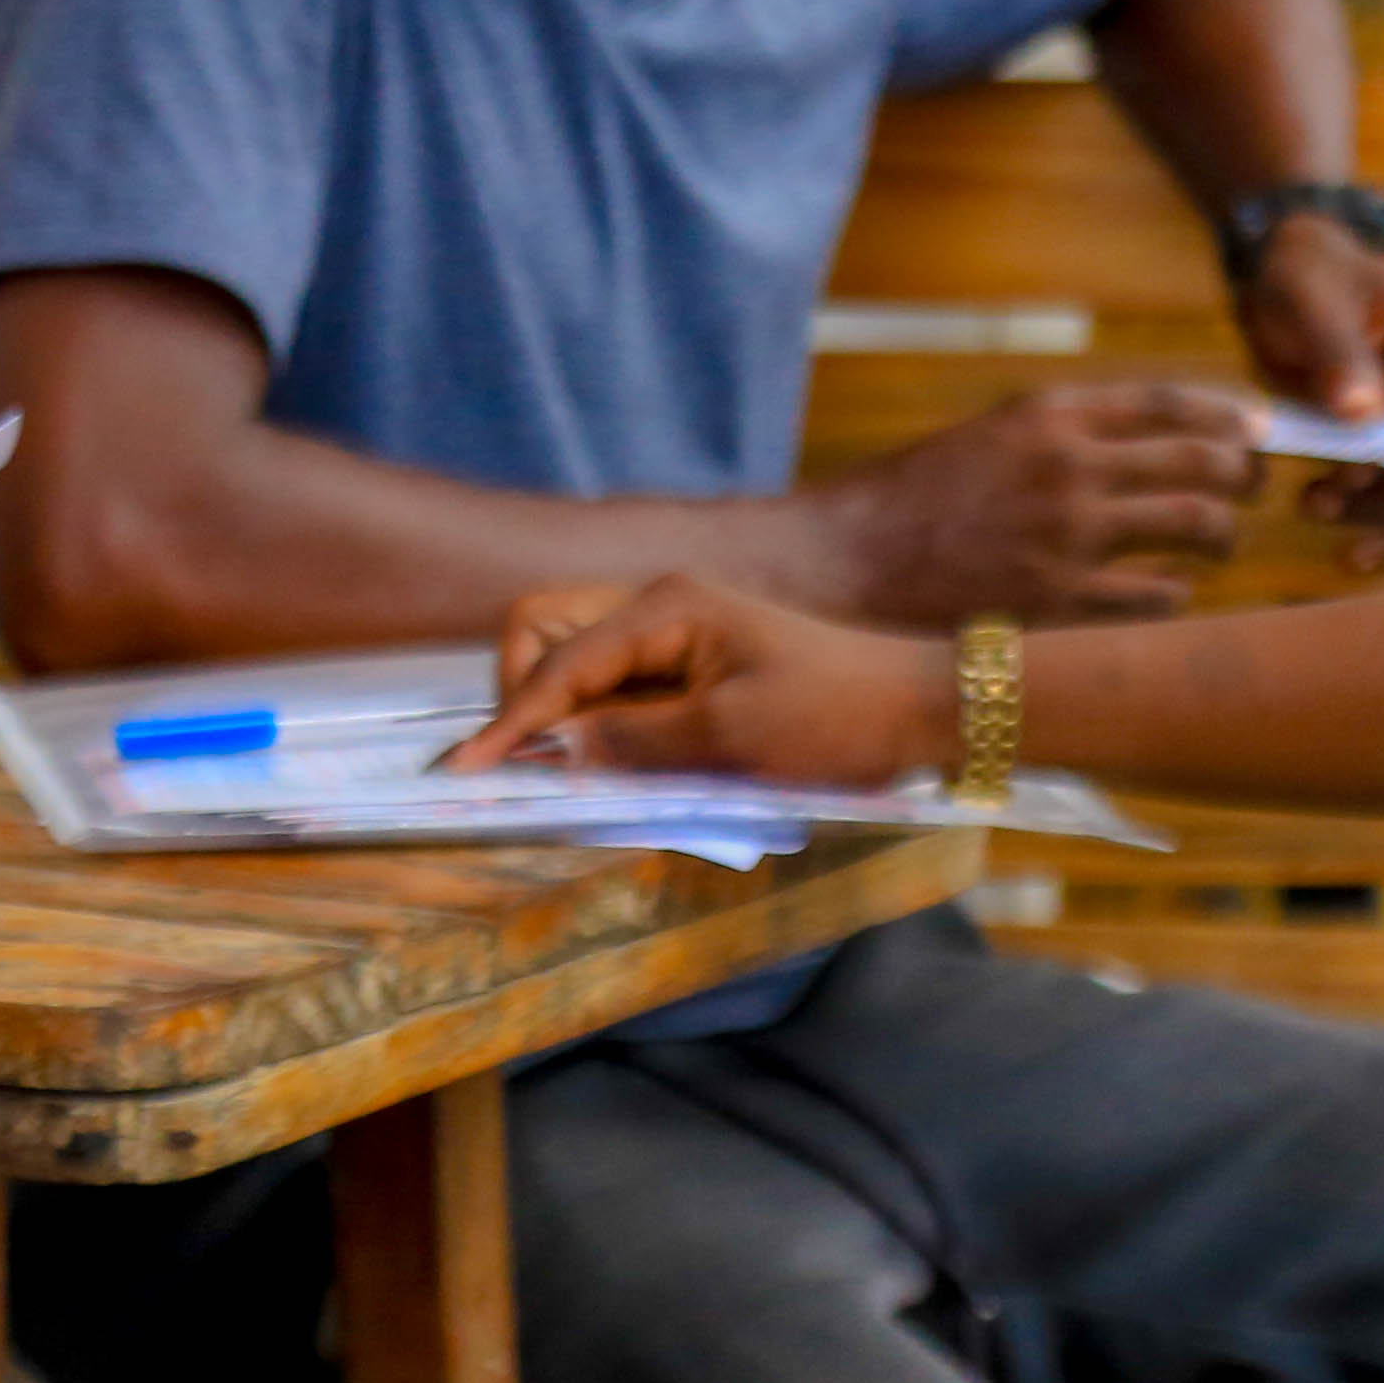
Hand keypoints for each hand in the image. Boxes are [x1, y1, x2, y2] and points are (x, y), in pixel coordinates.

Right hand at [454, 572, 947, 783]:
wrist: (916, 708)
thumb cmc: (834, 715)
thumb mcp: (733, 736)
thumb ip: (637, 742)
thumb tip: (558, 753)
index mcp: (666, 607)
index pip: (558, 662)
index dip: (511, 722)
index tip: (467, 774)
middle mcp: (659, 609)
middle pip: (545, 634)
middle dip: (525, 696)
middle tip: (536, 766)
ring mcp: (674, 637)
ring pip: (575, 662)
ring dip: (561, 715)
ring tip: (572, 775)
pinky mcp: (690, 671)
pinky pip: (618, 691)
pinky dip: (599, 727)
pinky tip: (609, 770)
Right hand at [819, 382, 1256, 623]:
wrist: (848, 562)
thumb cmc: (918, 498)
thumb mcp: (992, 434)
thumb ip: (1067, 431)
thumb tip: (1156, 437)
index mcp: (1049, 414)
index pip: (1169, 401)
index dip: (1227, 413)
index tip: (1258, 427)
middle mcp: (1068, 465)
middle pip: (1201, 460)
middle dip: (1244, 473)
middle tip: (1255, 486)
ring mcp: (1069, 536)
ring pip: (1196, 526)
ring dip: (1224, 534)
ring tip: (1222, 543)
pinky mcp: (1059, 602)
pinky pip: (1157, 598)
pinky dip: (1177, 595)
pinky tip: (1172, 596)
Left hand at [1233, 215, 1383, 572]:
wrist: (1275, 284)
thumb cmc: (1308, 273)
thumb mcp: (1313, 299)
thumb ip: (1337, 349)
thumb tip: (1365, 416)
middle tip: (1358, 499)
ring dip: (1378, 509)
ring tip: (1313, 503)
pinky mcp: (1381, 450)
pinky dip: (1355, 510)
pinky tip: (1310, 504)